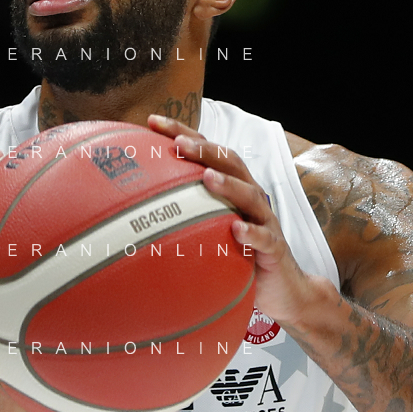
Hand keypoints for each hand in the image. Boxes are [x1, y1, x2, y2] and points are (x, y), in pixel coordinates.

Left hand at [147, 115, 326, 329]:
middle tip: (179, 144)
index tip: (152, 122)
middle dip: (205, 150)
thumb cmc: (239, 256)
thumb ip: (182, 217)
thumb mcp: (209, 233)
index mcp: (232, 188)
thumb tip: (130, 214)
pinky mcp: (274, 248)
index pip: (208, 153)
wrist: (282, 289)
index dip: (183, 133)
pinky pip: (265, 238)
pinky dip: (252, 232)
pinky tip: (237, 230)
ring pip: (249, 195)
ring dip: (228, 185)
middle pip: (230, 164)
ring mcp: (264, 220)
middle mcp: (250, 197)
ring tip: (207, 178)